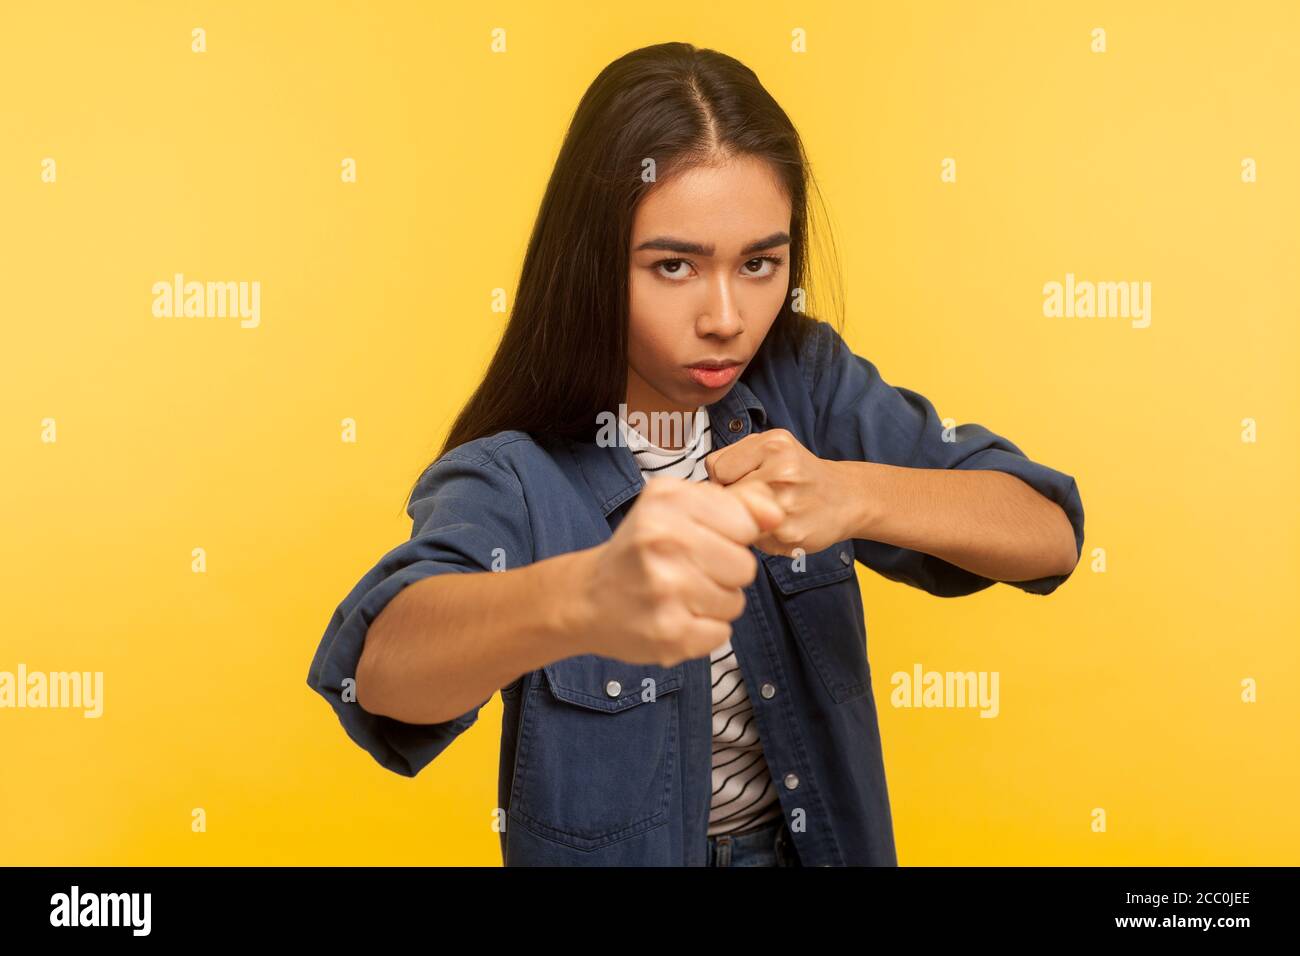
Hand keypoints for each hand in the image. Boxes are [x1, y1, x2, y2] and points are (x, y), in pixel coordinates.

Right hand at [573, 477, 784, 666]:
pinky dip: (703, 631)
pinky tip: (674, 617)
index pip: (745, 525)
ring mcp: (666, 590)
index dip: (731, 537)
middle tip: (688, 572)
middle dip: (724, 573)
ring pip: (735, 602)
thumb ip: (734, 505)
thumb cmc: (640, 549)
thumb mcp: (676, 507)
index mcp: (667, 501)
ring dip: (714, 603)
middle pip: (744, 567)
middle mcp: (663, 541)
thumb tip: (777, 516)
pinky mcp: (669, 632)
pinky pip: (721, 634)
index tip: (703, 541)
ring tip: (678, 595)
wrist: (586, 598)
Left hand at [704, 428, 861, 556]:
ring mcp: (786, 507)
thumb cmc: (800, 472)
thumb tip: (699, 488)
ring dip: (742, 520)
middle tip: (753, 497)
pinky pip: (752, 540)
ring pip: (734, 520)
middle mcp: (782, 473)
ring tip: (766, 511)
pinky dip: (759, 537)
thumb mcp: (772, 446)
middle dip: (730, 499)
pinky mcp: (789, 537)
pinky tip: (779, 526)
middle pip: (723, 495)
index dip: (723, 476)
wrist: (846, 498)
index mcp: (774, 445)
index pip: (715, 467)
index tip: (740, 478)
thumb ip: (734, 457)